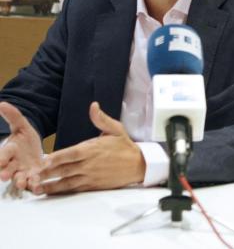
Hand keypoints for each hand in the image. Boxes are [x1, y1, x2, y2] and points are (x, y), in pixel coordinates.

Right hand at [0, 102, 42, 190]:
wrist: (35, 151)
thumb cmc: (24, 139)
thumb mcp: (22, 126)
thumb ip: (13, 116)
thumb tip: (2, 103)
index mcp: (9, 150)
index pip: (3, 154)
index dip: (1, 158)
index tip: (0, 161)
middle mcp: (13, 164)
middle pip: (8, 169)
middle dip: (6, 172)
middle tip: (4, 176)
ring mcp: (23, 172)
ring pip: (19, 178)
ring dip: (21, 181)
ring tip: (23, 183)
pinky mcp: (34, 178)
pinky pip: (33, 184)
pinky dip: (35, 187)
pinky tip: (39, 188)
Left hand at [29, 102, 145, 193]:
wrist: (138, 165)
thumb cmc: (125, 146)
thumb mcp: (116, 128)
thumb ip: (101, 119)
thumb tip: (93, 105)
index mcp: (93, 148)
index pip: (71, 153)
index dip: (56, 157)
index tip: (43, 160)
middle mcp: (90, 163)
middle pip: (64, 169)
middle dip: (47, 173)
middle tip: (32, 176)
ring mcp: (90, 176)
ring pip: (67, 181)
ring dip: (50, 185)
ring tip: (36, 187)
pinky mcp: (92, 185)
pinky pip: (74, 188)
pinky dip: (61, 191)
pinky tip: (50, 192)